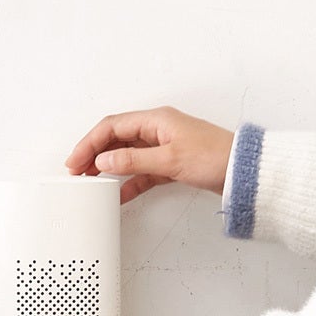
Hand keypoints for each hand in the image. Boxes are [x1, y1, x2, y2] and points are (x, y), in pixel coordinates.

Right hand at [65, 107, 233, 203]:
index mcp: (156, 120)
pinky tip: (117, 195)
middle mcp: (157, 129)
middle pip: (115, 138)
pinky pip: (140, 172)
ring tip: (90, 182)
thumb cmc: (214, 157)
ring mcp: (162, 146)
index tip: (75, 161)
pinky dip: (127, 182)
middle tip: (76, 172)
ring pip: (125, 155)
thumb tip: (104, 161)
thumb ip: (133, 161)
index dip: (89, 143)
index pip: (112, 126)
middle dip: (93, 154)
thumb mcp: (168, 160)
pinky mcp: (168, 164)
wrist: (240, 171)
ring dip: (107, 168)